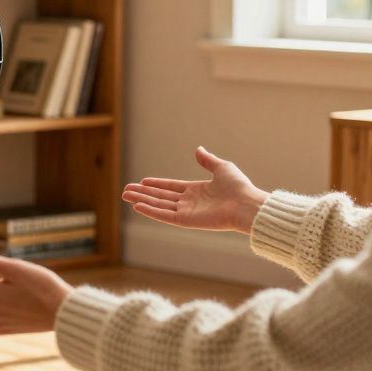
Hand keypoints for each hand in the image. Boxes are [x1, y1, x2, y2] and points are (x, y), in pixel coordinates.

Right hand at [121, 146, 268, 234]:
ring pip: (158, 205)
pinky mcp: (186, 221)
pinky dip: (150, 211)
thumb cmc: (238, 187)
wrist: (246, 204)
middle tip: (126, 190)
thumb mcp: (222, 168)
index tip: (142, 182)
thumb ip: (208, 160)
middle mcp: (189, 202)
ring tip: (125, 196)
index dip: (156, 185)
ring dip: (141, 200)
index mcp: (197, 190)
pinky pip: (164, 215)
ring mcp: (186, 212)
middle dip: (143, 193)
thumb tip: (198, 149)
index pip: (171, 187)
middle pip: (161, 197)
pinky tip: (137, 206)